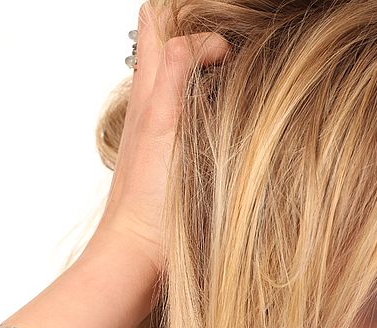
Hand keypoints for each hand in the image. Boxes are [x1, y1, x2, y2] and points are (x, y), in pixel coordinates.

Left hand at [92, 1, 229, 272]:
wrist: (139, 254)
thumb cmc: (149, 202)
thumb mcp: (162, 123)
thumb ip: (175, 72)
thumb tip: (202, 40)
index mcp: (148, 93)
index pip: (158, 26)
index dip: (193, 23)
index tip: (229, 50)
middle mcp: (152, 108)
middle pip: (168, 50)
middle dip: (200, 40)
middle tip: (232, 54)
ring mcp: (166, 135)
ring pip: (183, 83)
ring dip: (208, 72)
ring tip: (238, 80)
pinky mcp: (177, 161)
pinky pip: (195, 119)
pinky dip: (214, 108)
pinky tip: (233, 125)